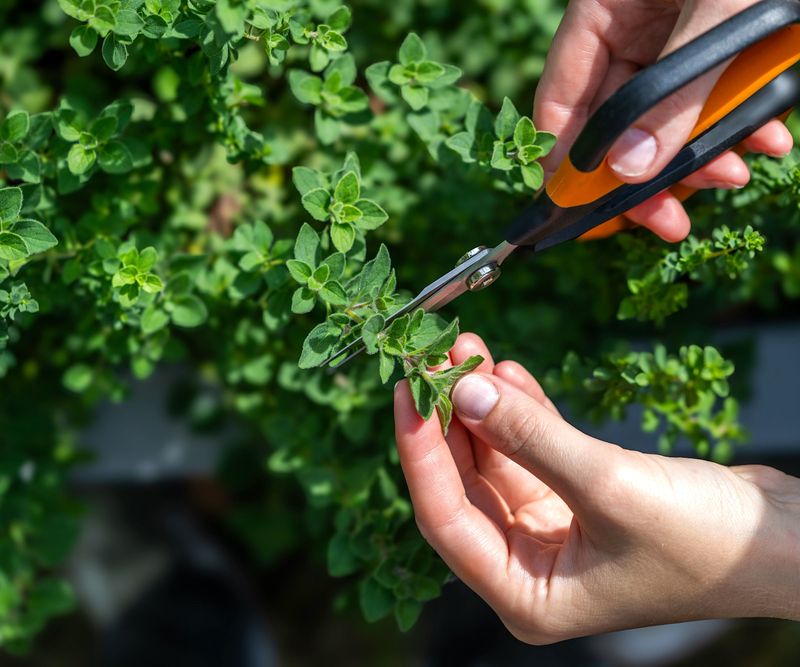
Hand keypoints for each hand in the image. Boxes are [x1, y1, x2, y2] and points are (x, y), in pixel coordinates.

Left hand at [394, 333, 799, 642]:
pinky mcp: (575, 497)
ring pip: (495, 459)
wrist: (785, 541)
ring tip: (468, 349)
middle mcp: (530, 567)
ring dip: (483, 404)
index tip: (405, 393)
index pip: (445, 517)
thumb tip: (465, 390)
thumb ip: (531, 438)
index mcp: (526, 593)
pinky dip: (520, 412)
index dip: (419, 452)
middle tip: (435, 357)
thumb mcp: (610, 486)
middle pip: (465, 483)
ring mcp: (551, 531)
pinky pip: (531, 449)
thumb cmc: (710, 544)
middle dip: (449, 417)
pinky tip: (508, 373)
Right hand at [534, 0, 794, 241]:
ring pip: (665, 121)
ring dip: (699, 158)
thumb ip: (675, 93)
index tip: (581, 216)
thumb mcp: (724, 13)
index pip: (562, 100)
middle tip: (667, 223)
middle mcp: (630, 29)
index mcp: (604, 9)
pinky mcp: (716, 50)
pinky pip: (709, 102)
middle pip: (615, 123)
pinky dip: (736, 127)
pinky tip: (765, 142)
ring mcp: (672, 41)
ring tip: (734, 175)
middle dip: (645, 176)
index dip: (565, 165)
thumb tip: (630, 170)